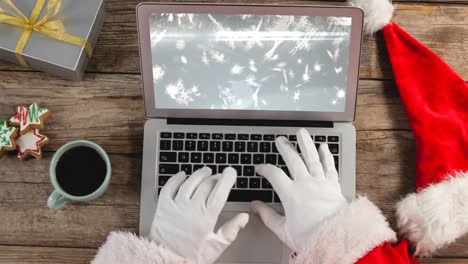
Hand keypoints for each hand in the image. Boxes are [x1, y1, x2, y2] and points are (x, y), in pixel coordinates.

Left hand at [150, 167, 248, 263]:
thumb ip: (232, 230)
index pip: (220, 192)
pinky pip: (169, 187)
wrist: (166, 262)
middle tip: (220, 176)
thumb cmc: (191, 257)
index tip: (231, 172)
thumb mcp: (216, 247)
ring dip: (199, 174)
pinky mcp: (163, 207)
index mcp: (206, 217)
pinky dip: (176, 178)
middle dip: (215, 177)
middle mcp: (191, 208)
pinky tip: (182, 175)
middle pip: (206, 184)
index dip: (227, 179)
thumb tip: (244, 218)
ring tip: (205, 171)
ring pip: (189, 182)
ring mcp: (176, 206)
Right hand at [252, 128, 346, 252]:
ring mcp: (320, 183)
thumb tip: (255, 207)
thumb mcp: (283, 229)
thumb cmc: (311, 237)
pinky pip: (329, 166)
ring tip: (301, 133)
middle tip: (280, 140)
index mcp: (290, 194)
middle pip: (293, 160)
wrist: (336, 238)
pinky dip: (326, 155)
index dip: (264, 169)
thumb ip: (267, 216)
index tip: (260, 168)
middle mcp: (305, 184)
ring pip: (312, 158)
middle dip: (285, 148)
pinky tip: (323, 147)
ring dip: (306, 144)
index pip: (274, 174)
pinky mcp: (334, 185)